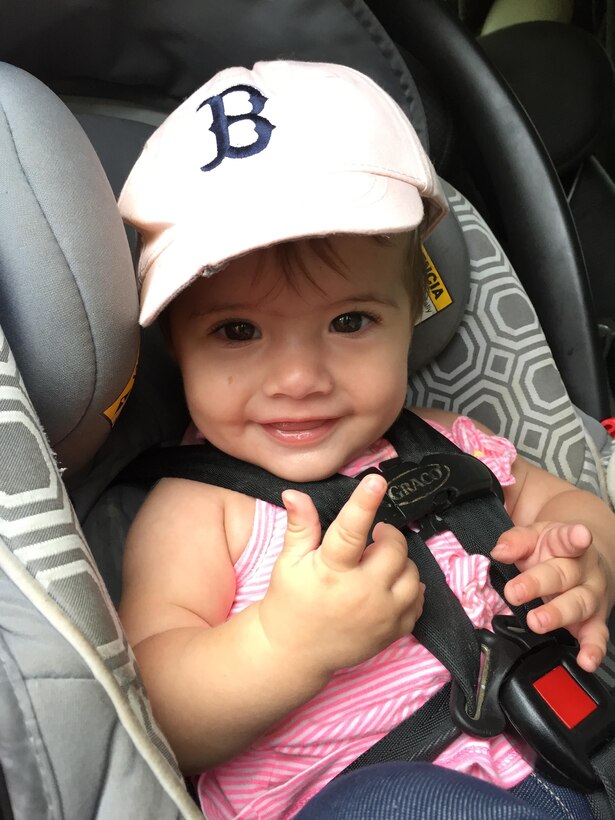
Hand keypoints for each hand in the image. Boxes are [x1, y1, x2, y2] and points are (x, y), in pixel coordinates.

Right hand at [257, 474, 423, 677]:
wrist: (294, 653)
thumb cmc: (290, 600)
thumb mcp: (289, 562)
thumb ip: (301, 526)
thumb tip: (294, 492)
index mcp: (331, 572)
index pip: (350, 531)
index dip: (364, 503)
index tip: (376, 480)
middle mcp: (361, 593)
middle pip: (393, 550)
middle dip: (386, 536)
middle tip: (372, 538)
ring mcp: (381, 615)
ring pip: (412, 574)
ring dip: (399, 562)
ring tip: (378, 564)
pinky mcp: (393, 631)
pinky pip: (418, 599)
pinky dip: (409, 587)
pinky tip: (388, 585)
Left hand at [491, 523, 610, 671]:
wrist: (583, 558)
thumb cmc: (553, 549)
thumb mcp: (533, 537)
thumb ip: (515, 541)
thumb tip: (499, 552)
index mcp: (566, 543)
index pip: (568, 538)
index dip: (574, 537)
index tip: (580, 536)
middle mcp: (583, 569)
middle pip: (564, 575)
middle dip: (538, 584)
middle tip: (515, 592)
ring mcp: (591, 594)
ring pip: (579, 604)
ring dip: (557, 615)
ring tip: (536, 622)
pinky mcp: (595, 620)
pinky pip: (597, 635)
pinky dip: (593, 649)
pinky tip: (586, 660)